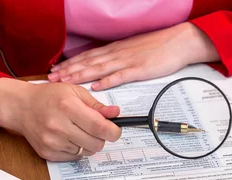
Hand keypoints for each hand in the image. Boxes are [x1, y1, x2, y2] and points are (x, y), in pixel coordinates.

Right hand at [0, 79, 121, 161]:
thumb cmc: (49, 97)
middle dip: (101, 137)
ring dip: (88, 143)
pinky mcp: (48, 153)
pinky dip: (76, 149)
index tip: (116, 131)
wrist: (21, 107)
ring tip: (77, 130)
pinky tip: (67, 137)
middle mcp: (59, 126)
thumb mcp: (74, 92)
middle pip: (96, 143)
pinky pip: (74, 158)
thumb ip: (96, 105)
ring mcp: (52, 142)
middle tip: (95, 128)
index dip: (113, 132)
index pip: (99, 127)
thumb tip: (115, 114)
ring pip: (87, 152)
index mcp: (67, 107)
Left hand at [48, 22, 219, 90]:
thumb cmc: (160, 47)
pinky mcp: (140, 69)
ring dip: (80, 75)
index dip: (70, 64)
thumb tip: (105, 70)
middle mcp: (118, 53)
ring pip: (99, 68)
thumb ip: (120, 59)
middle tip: (51, 78)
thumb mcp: (135, 50)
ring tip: (65, 82)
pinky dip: (107, 81)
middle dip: (68, 71)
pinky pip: (120, 76)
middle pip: (88, 62)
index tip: (56, 71)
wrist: (180, 41)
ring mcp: (128, 61)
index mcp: (116, 50)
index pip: (88, 57)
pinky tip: (96, 87)